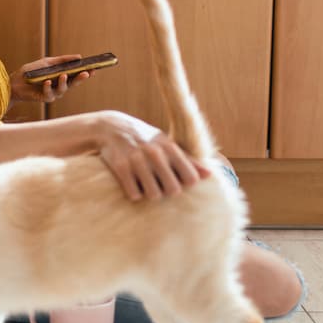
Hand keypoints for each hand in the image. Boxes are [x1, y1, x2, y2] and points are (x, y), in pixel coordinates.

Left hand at [9, 55, 92, 103]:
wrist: (15, 82)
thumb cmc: (31, 72)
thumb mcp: (47, 62)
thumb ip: (62, 60)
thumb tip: (78, 56)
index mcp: (61, 77)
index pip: (76, 76)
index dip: (85, 73)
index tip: (94, 69)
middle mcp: (59, 86)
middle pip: (73, 84)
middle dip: (80, 79)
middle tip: (86, 73)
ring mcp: (53, 93)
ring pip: (63, 89)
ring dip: (64, 82)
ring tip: (63, 75)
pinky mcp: (44, 98)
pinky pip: (49, 93)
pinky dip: (48, 87)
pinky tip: (47, 82)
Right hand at [93, 111, 210, 200]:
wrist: (112, 127)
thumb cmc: (145, 139)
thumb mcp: (166, 144)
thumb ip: (188, 160)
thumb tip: (210, 175)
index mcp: (169, 147)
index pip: (190, 177)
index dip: (185, 184)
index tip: (176, 180)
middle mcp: (155, 153)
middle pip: (173, 190)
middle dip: (167, 192)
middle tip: (159, 185)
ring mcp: (137, 160)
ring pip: (154, 195)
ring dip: (150, 194)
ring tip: (145, 186)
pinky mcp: (120, 167)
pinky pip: (134, 194)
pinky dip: (134, 194)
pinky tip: (132, 185)